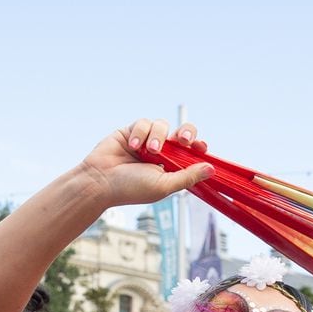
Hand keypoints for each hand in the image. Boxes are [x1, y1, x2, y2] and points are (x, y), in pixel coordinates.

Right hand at [81, 120, 214, 207]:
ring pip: (162, 125)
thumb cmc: (130, 189)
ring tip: (148, 151)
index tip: (200, 146)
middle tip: (182, 139)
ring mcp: (147, 140)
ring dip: (157, 137)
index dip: (198, 146)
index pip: (191, 152)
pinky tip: (133, 146)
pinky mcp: (132, 131)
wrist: (100, 182)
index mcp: (171, 167)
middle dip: (186, 132)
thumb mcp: (164, 185)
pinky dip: (140, 133)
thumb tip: (212, 169)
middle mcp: (161, 152)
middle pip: (182, 132)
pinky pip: (144, 123)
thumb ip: (188, 176)